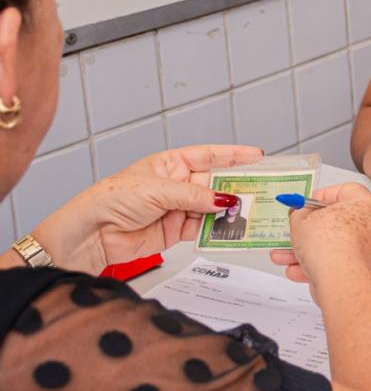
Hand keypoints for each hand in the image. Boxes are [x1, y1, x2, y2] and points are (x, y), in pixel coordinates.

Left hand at [34, 144, 264, 273]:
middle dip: (236, 187)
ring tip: (248, 212)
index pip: (209, 156)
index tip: (257, 156)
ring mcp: (177, 208)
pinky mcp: (176, 231)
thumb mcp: (158, 190)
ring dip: (228, 211)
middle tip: (259, 189)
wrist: (91, 234)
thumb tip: (224, 200)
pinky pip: (204, 229)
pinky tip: (228, 229)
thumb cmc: (112, 199)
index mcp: (171, 165)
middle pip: (215, 184)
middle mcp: (176, 185)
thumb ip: (195, 196)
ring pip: (212, 207)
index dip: (233, 156)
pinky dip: (217, 230)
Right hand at [270, 182, 370, 299]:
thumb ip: (299, 213)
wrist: (340, 281)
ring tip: (284, 255)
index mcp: (365, 204)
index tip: (306, 204)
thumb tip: (299, 213)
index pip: (345, 191)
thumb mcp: (301, 220)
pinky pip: (335, 263)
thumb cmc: (329, 245)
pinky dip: (315, 266)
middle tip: (294, 230)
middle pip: (335, 222)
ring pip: (331, 246)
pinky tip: (296, 270)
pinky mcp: (360, 270)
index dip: (322, 195)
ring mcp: (368, 249)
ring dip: (304, 251)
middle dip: (307, 230)